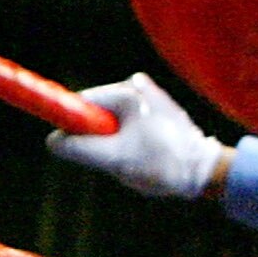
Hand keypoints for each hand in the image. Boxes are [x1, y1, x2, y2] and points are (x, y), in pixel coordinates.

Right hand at [44, 73, 225, 199]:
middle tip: (119, 160)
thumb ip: (80, 149)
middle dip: (100, 140)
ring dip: (116, 144)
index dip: (73, 128)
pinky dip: (129, 142)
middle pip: (95, 114)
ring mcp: (147, 95)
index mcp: (126, 92)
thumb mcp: (116, 160)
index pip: (80, 104)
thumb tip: (52, 141)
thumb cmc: (164, 164)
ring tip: (139, 159)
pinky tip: (148, 154)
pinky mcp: (155, 106)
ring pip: (111, 122)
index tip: (76, 148)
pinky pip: (126, 125)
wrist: (205, 171)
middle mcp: (136, 86)